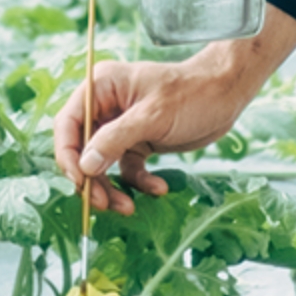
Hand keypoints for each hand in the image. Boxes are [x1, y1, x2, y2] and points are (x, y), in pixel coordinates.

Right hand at [52, 39, 273, 214]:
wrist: (227, 94)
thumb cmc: (192, 93)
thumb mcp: (153, 116)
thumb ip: (115, 140)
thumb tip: (84, 167)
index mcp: (101, 87)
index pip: (68, 123)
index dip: (67, 155)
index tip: (79, 181)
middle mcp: (106, 107)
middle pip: (82, 149)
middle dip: (91, 179)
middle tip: (101, 204)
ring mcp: (121, 126)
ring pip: (102, 165)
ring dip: (111, 188)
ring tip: (128, 208)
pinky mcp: (138, 142)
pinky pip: (127, 169)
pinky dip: (138, 182)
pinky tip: (159, 188)